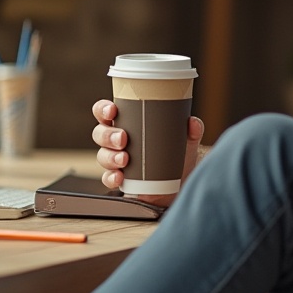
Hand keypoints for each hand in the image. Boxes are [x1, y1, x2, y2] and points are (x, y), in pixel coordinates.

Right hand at [91, 99, 206, 205]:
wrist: (178, 183)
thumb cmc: (175, 154)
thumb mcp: (185, 140)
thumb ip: (192, 129)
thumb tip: (193, 122)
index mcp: (127, 123)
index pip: (106, 112)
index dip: (103, 109)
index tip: (112, 110)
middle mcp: (116, 140)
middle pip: (100, 133)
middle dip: (108, 135)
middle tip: (123, 138)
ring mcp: (115, 160)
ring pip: (102, 155)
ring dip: (111, 156)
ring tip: (125, 158)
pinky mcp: (118, 179)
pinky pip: (108, 178)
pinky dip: (112, 177)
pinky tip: (120, 177)